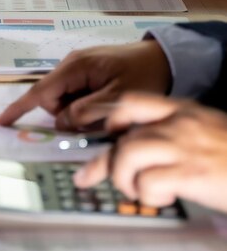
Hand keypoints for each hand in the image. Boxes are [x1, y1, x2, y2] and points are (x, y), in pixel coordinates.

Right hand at [0, 40, 170, 130]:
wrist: (167, 57)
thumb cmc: (146, 74)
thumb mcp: (118, 97)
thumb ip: (87, 111)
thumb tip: (62, 122)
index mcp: (75, 68)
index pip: (40, 92)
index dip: (20, 109)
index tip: (2, 122)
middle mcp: (71, 66)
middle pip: (52, 101)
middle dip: (67, 116)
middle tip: (97, 119)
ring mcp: (78, 69)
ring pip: (64, 101)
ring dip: (79, 112)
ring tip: (107, 109)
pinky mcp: (86, 74)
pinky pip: (75, 96)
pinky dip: (85, 106)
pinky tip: (105, 103)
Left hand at [74, 93, 226, 213]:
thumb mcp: (206, 133)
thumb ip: (174, 135)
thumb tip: (135, 148)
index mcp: (185, 111)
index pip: (133, 102)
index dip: (111, 117)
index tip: (104, 134)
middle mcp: (181, 125)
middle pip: (124, 135)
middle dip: (105, 160)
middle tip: (92, 175)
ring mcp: (186, 148)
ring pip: (127, 153)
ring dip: (121, 176)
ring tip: (134, 189)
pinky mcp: (192, 174)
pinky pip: (148, 181)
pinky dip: (145, 193)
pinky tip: (160, 196)